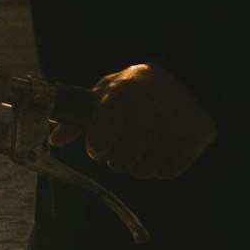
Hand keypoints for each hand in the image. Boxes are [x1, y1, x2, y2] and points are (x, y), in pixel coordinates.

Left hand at [59, 62, 216, 180]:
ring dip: (141, 161)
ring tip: (149, 138)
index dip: (97, 147)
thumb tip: (54, 140)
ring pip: (142, 172)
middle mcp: (149, 112)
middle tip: (129, 136)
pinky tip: (166, 142)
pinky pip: (166, 173)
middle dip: (119, 155)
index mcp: (122, 95)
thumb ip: (79, 119)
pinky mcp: (195, 139)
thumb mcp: (106, 94)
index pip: (98, 143)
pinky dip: (164, 163)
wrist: (187, 77)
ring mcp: (174, 127)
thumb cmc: (137, 88)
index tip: (103, 139)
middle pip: (118, 164)